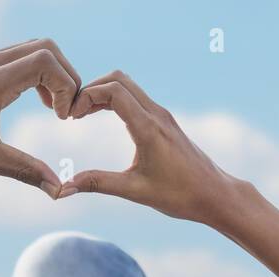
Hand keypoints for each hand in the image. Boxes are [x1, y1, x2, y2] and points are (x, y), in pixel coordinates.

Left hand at [0, 39, 79, 195]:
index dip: (67, 85)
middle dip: (65, 76)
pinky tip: (25, 101)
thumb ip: (24, 170)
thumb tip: (58, 190)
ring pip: (27, 49)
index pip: (46, 60)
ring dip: (48, 75)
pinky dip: (29, 73)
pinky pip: (10, 57)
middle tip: (64, 111)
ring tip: (49, 108)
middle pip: (44, 47)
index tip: (63, 117)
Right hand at [58, 71, 241, 225]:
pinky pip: (136, 97)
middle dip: (91, 89)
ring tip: (83, 113)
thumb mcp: (134, 191)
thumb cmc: (180, 195)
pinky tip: (103, 116)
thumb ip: (98, 184)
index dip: (87, 96)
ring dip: (103, 92)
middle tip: (73, 112)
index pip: (113, 91)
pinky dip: (115, 99)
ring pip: (128, 85)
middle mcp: (157, 115)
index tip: (71, 117)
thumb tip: (64, 189)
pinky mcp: (165, 121)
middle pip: (119, 79)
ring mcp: (162, 115)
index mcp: (148, 128)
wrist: (215, 195)